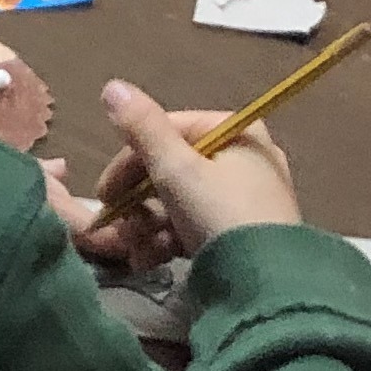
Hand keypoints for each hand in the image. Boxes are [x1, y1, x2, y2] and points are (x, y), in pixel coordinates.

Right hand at [70, 80, 301, 265]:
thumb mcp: (176, 168)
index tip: (104, 192)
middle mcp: (246, 159)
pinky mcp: (243, 235)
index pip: (169, 130)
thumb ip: (141, 128)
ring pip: (181, 202)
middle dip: (136, 201)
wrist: (266, 284)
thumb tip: (112, 86)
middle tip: (112, 224)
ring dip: (146, 225)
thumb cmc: (219, 213)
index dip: (129, 159)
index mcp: (235, 133)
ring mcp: (247, 200)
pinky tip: (147, 261)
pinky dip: (168, 240)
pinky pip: (197, 226)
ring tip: (130, 250)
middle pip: (173, 169)